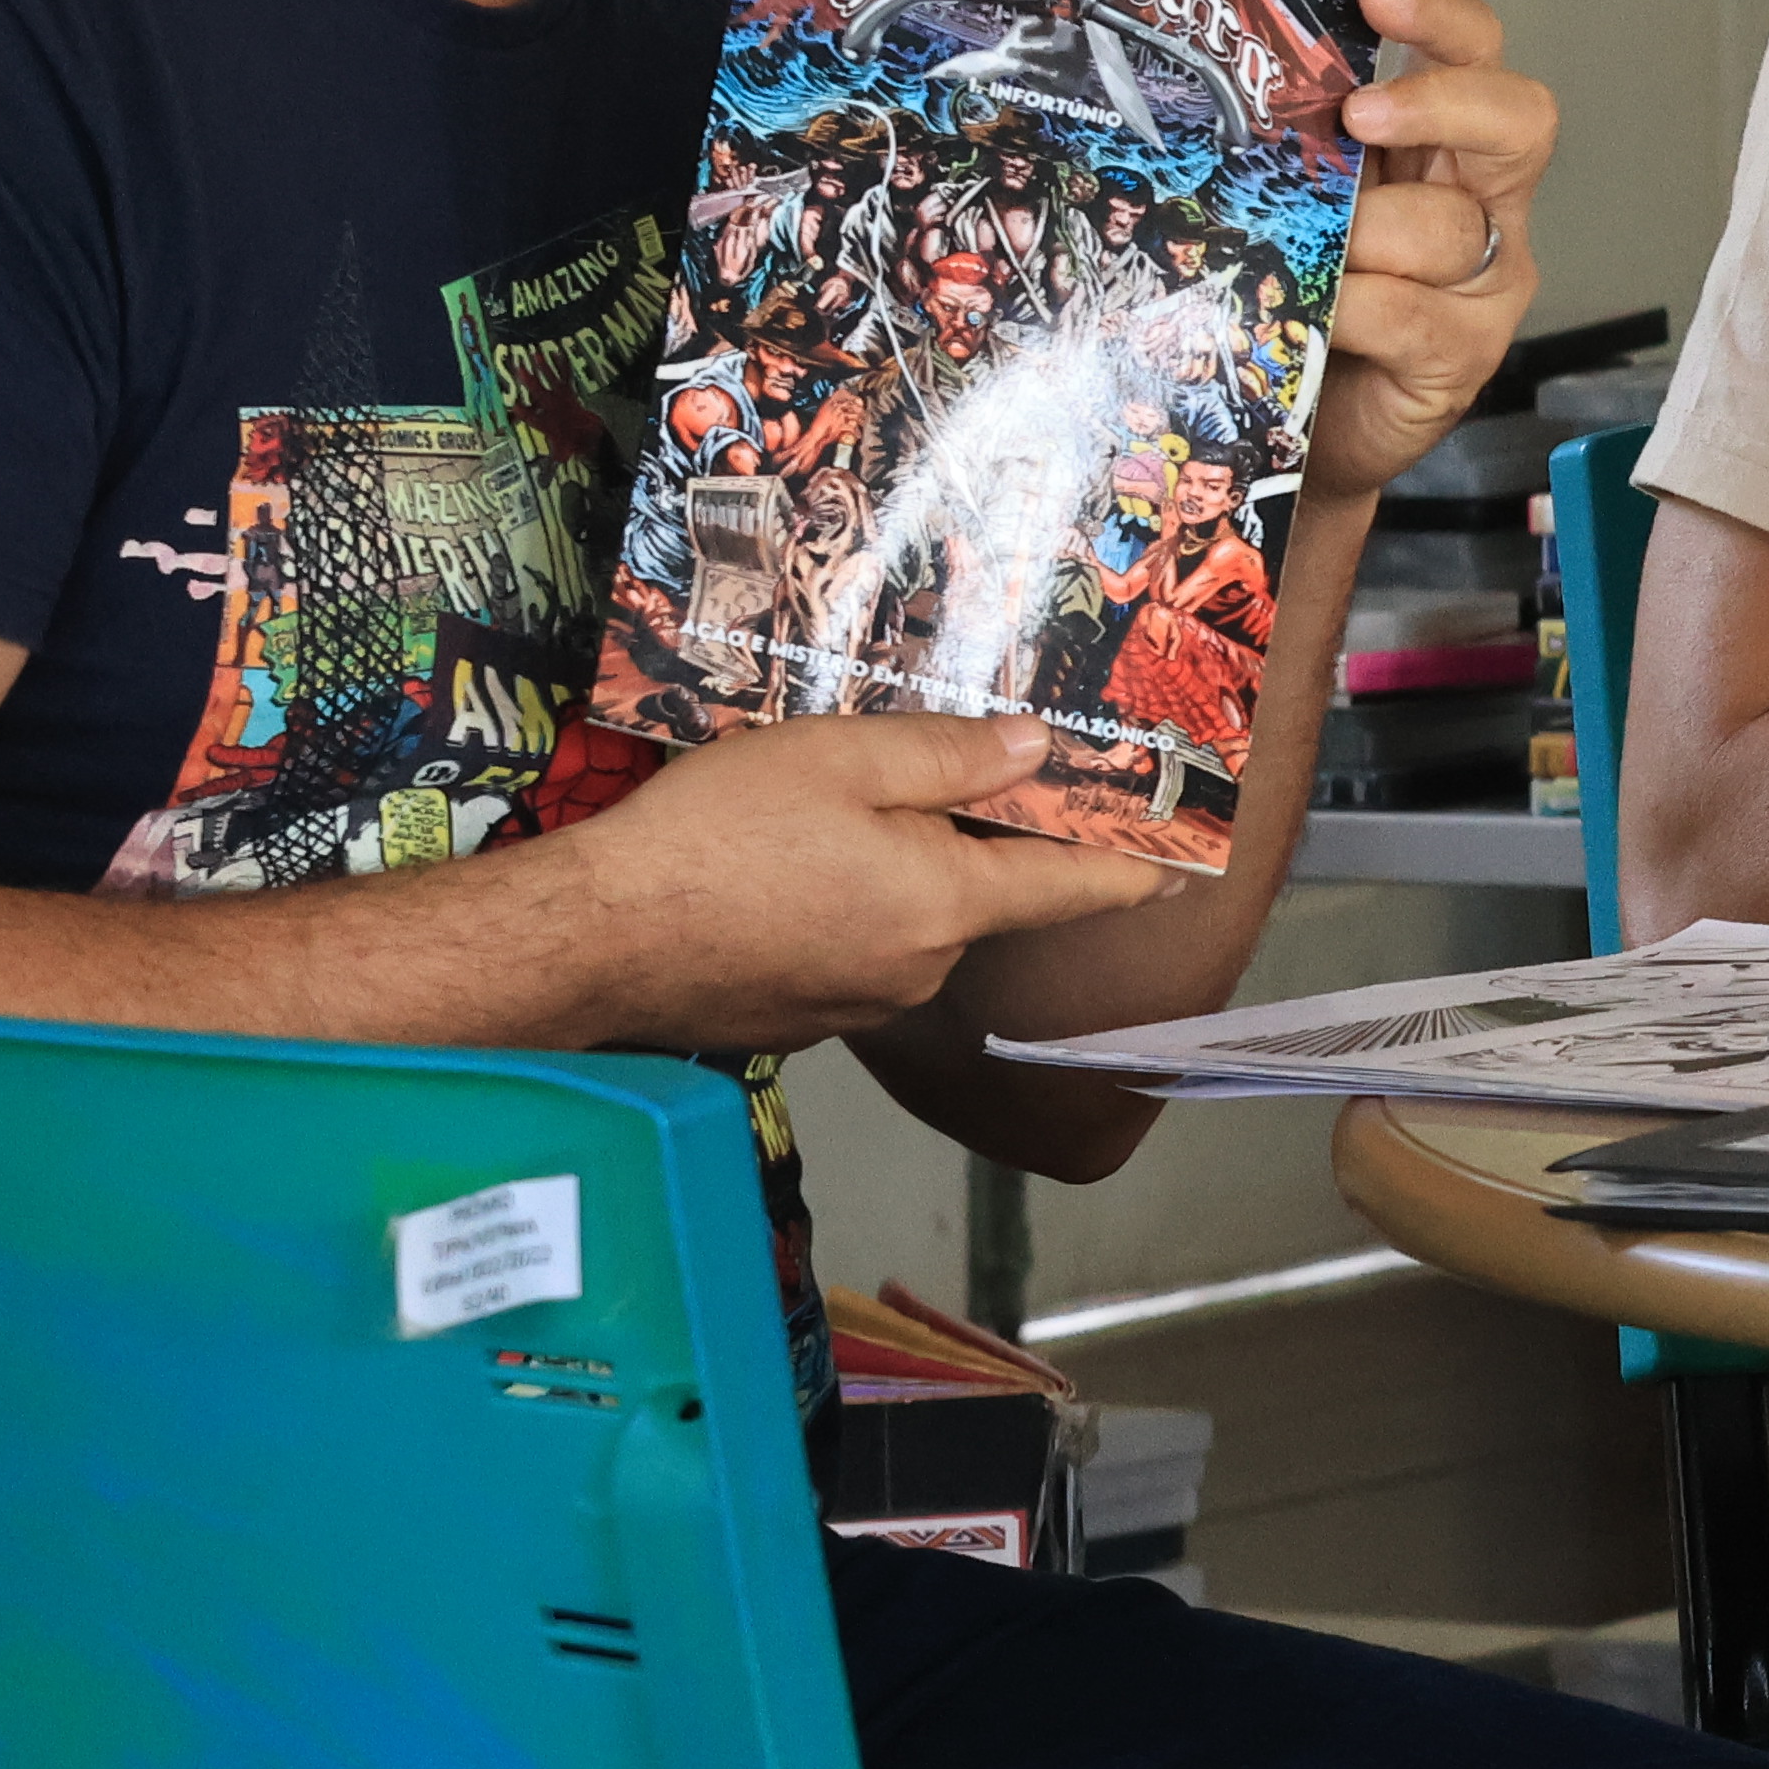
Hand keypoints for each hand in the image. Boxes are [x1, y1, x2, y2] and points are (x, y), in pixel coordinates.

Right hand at [556, 713, 1186, 1045]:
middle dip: (966, 843)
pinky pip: (850, 952)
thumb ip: (947, 758)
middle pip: (979, 897)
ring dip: (891, 875)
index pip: (1070, 888)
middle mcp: (917, 969)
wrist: (588, 942)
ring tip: (820, 819)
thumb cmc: (711, 839)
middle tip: (918, 782)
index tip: (1180, 866)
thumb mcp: (840, 760)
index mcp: (945, 905)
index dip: (1130, 870)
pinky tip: (779, 873)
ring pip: (909, 924)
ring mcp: (857, 1004)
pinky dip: (838, 910)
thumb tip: (1034, 750)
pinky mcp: (800, 1018)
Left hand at [1302, 0, 1555, 517]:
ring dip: (1363, 232)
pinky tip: (1310, 314)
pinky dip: (1351, 307)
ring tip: (1298, 252)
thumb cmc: (1298, 296)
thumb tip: (1206, 74)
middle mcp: (1484, 201)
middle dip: (1441, 103)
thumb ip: (1296, 149)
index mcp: (1442, 143)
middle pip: (1516, 120)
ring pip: (1447, 227)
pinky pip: (1411, 312)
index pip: (1477, 51)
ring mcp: (1486, 282)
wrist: (1301, 428)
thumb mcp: (1300, 202)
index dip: (1441, 15)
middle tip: (1361, 116)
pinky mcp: (1465, 355)